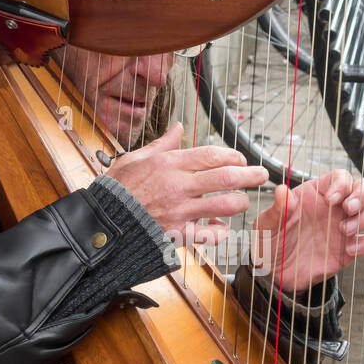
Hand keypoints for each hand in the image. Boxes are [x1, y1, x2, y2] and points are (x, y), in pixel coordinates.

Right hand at [108, 121, 268, 244]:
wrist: (101, 223)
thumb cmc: (116, 191)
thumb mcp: (134, 158)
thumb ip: (162, 144)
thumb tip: (178, 128)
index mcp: (169, 164)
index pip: (211, 155)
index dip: (232, 155)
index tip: (241, 159)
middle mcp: (179, 186)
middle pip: (226, 177)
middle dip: (250, 175)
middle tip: (262, 175)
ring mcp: (181, 211)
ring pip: (225, 204)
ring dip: (240, 203)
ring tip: (243, 201)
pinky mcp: (179, 234)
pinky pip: (210, 235)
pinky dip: (221, 232)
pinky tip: (220, 227)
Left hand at [253, 170, 363, 293]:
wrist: (275, 273)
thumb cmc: (271, 242)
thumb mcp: (267, 224)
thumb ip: (277, 209)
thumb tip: (282, 191)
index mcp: (316, 194)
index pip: (341, 176)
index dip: (342, 183)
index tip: (330, 199)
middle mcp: (335, 208)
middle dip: (362, 196)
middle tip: (347, 210)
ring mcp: (345, 227)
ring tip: (345, 232)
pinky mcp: (351, 248)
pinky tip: (350, 249)